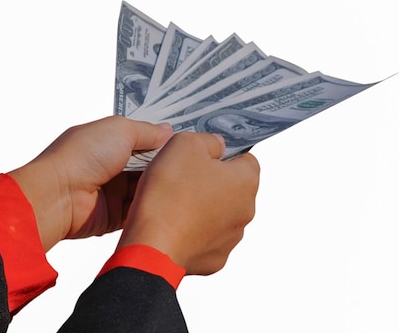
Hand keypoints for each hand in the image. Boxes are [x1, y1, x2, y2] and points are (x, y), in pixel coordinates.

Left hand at [8, 116, 172, 250]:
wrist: (57, 197)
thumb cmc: (80, 157)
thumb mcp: (119, 129)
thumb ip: (147, 130)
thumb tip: (167, 131)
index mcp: (107, 141)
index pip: (141, 139)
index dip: (161, 140)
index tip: (184, 141)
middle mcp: (110, 165)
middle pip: (147, 165)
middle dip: (164, 165)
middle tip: (191, 163)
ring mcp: (112, 191)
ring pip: (146, 189)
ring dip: (160, 187)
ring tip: (187, 184)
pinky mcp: (114, 216)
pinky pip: (139, 211)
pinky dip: (152, 207)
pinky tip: (170, 203)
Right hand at [117, 132, 259, 274]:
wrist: (152, 245)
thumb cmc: (169, 195)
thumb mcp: (184, 144)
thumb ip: (207, 140)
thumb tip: (216, 145)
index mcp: (246, 181)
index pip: (246, 159)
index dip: (223, 155)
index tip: (202, 156)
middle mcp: (245, 211)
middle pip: (232, 188)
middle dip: (210, 181)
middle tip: (182, 178)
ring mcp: (231, 238)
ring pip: (219, 214)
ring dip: (202, 208)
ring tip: (174, 204)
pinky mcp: (215, 259)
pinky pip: (206, 238)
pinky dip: (193, 232)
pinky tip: (173, 226)